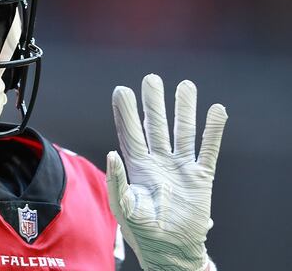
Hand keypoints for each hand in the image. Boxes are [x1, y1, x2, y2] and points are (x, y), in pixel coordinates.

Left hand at [106, 74, 226, 270]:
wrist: (170, 248)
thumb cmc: (143, 230)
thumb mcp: (123, 207)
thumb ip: (117, 181)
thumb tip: (112, 154)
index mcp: (137, 166)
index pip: (130, 133)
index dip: (126, 112)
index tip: (121, 90)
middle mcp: (158, 161)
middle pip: (156, 125)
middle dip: (153, 102)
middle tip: (151, 79)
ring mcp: (180, 167)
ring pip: (182, 131)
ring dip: (184, 109)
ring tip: (185, 85)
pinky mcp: (201, 176)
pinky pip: (208, 149)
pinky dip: (213, 130)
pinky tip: (216, 110)